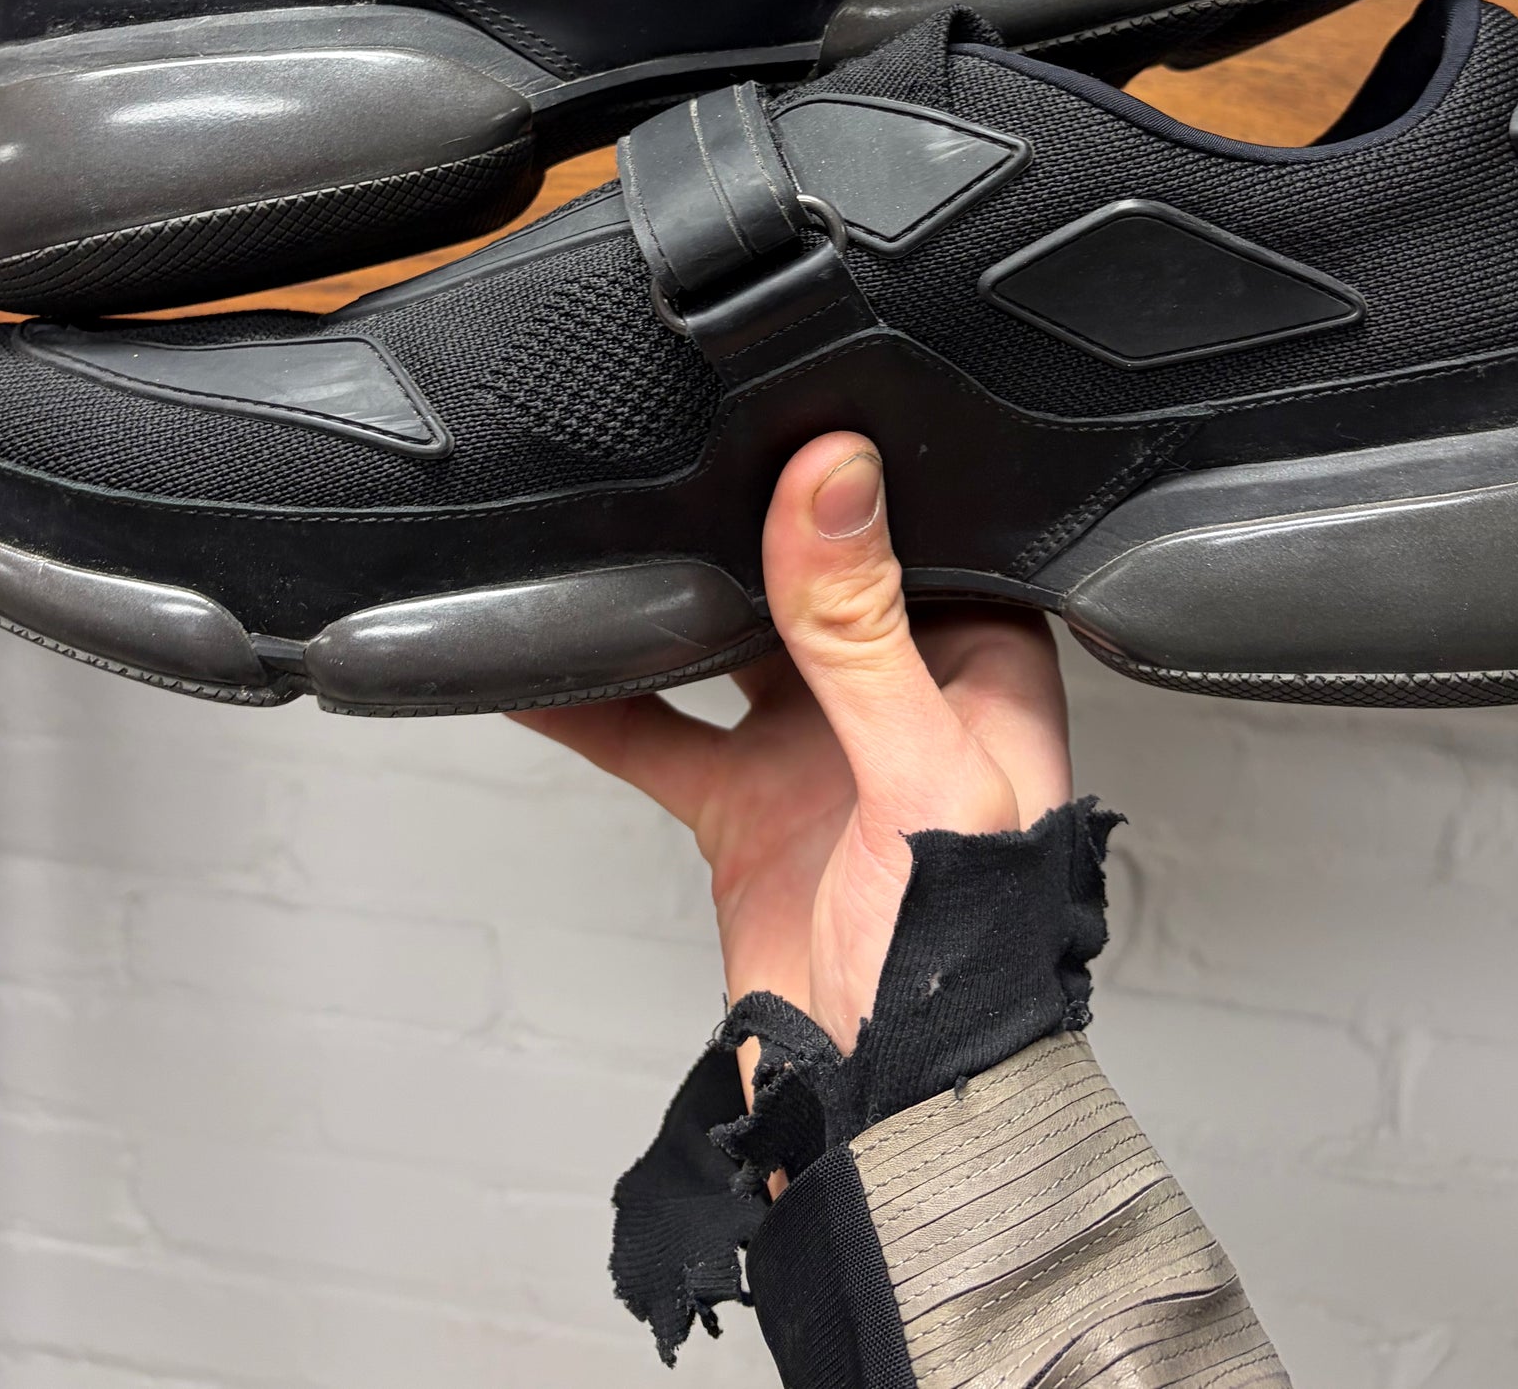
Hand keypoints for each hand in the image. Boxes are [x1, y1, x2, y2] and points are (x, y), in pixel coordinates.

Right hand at [513, 432, 1071, 1056]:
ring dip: (672, 597)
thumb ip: (863, 628)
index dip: (878, 470)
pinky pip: (658, 734)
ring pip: (729, 640)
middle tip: (685, 434)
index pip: (935, 534)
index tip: (805, 397)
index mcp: (982, 672)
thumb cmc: (966, 964)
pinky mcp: (745, 807)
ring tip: (608, 520)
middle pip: (821, 575)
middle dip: (758, 515)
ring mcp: (816, 751)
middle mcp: (900, 698)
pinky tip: (535, 664)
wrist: (894, 1120)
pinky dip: (596, 701)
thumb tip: (832, 481)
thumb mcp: (920, 773)